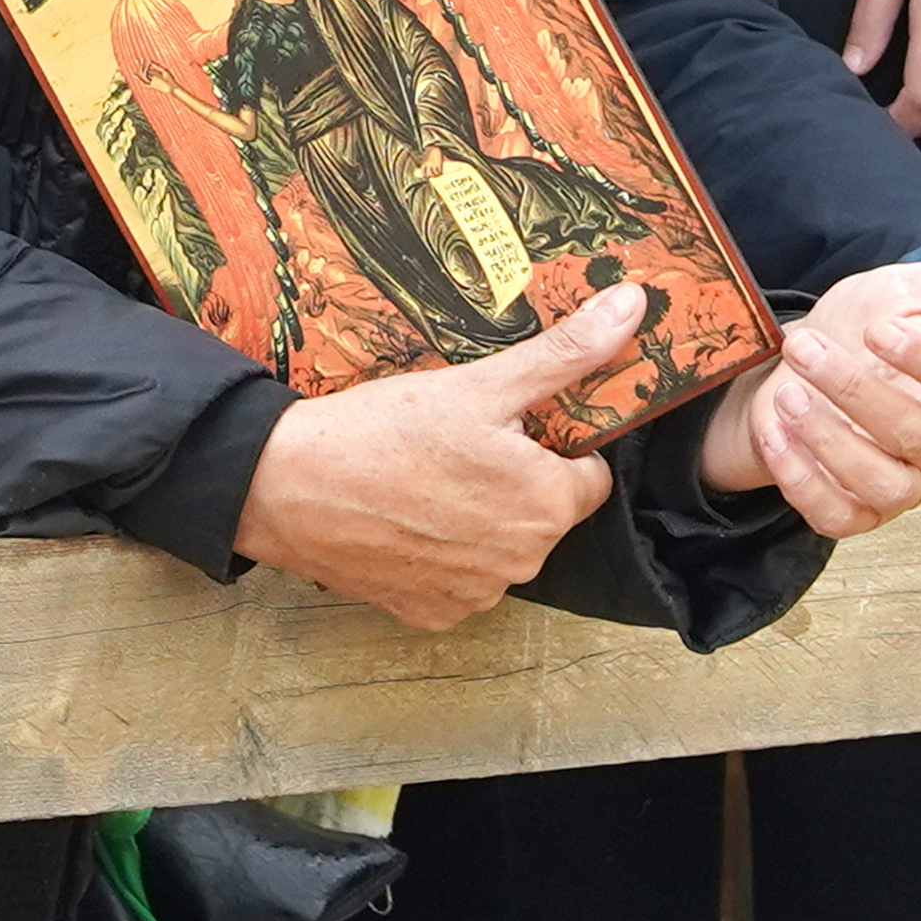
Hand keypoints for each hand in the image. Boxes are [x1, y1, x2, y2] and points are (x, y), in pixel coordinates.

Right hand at [232, 283, 637, 629]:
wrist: (286, 486)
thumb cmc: (384, 431)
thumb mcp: (482, 383)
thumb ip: (566, 353)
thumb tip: (634, 306)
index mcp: (547, 506)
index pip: (588, 475)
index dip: (550, 446)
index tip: (503, 426)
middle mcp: (522, 564)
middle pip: (543, 512)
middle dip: (514, 480)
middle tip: (455, 445)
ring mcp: (474, 595)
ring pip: (500, 545)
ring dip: (477, 517)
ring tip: (423, 477)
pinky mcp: (428, 613)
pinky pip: (456, 578)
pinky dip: (439, 552)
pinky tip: (403, 517)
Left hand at [695, 255, 920, 535]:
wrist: (802, 358)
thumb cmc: (870, 322)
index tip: (881, 325)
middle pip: (917, 432)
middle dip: (854, 388)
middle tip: (806, 346)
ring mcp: (901, 480)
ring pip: (880, 480)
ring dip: (826, 435)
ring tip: (790, 390)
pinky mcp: (856, 509)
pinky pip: (837, 515)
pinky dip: (801, 477)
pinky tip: (777, 431)